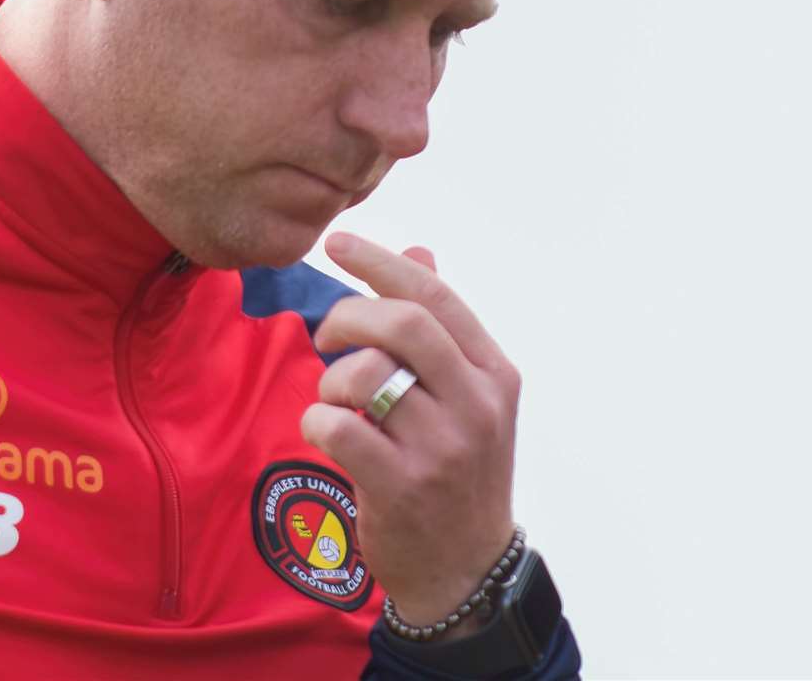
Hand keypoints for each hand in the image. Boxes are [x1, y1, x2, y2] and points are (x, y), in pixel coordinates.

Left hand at [300, 232, 519, 631]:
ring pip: (366, 374)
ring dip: (332, 379)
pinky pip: (338, 427)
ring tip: (335, 399)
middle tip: (326, 336)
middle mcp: (477, 406)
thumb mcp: (465, 397)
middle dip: (348, 316)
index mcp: (494, 373)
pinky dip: (317, 420)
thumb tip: (419, 251)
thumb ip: (441, 327)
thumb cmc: (455, 469)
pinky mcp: (403, 487)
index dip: (381, 263)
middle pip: (403, 325)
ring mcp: (443, 448)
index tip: (337, 242)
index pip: (435, 298)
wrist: (465, 570)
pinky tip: (327, 432)